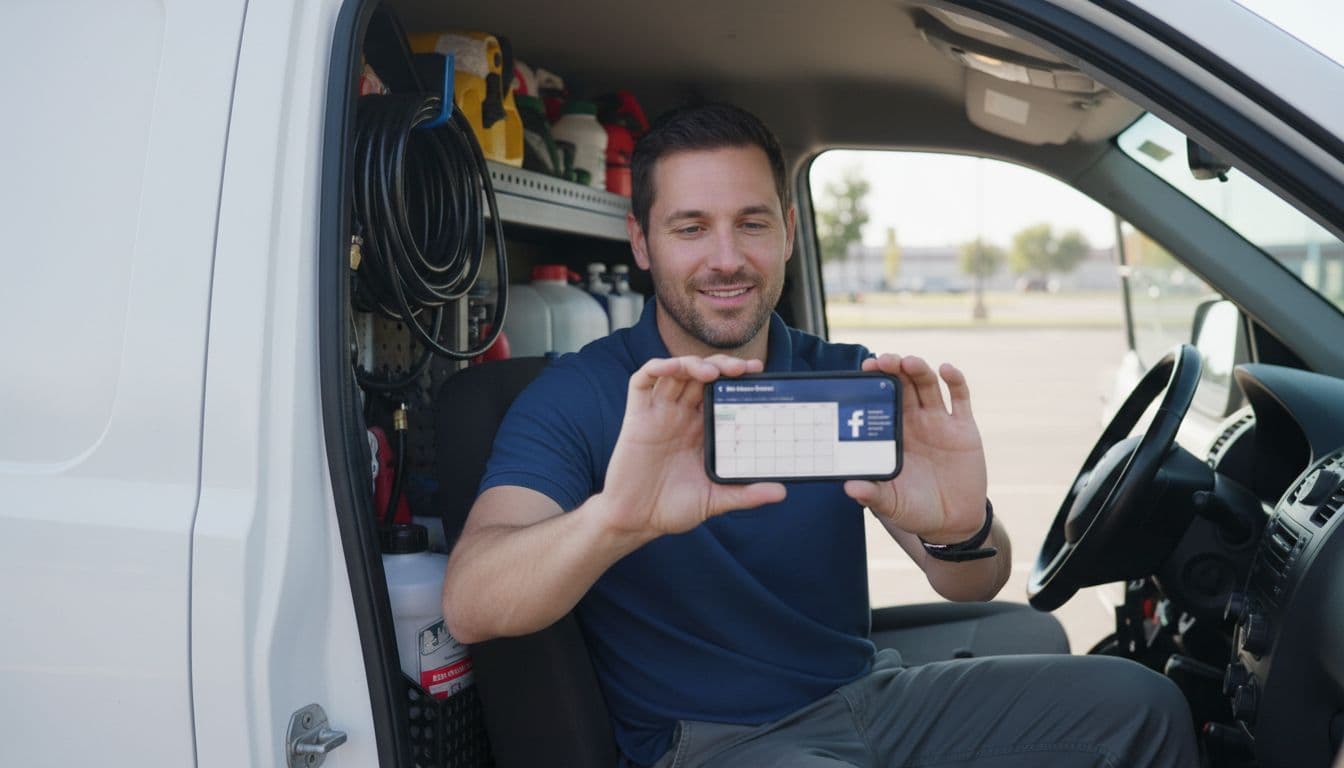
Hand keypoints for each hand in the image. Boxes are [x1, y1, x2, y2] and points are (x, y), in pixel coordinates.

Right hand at [599, 355, 786, 538]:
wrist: (636, 521)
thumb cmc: (673, 509)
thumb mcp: (715, 500)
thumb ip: (746, 494)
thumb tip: (781, 492)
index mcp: (701, 429)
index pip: (722, 392)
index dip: (738, 378)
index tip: (760, 373)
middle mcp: (681, 416)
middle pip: (702, 375)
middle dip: (723, 365)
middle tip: (744, 369)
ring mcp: (659, 413)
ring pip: (676, 372)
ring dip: (694, 363)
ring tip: (714, 371)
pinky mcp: (637, 416)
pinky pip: (643, 381)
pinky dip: (658, 368)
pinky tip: (673, 367)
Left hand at [844, 354, 987, 542]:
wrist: (952, 522)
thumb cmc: (915, 510)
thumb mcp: (891, 505)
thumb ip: (872, 495)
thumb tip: (850, 487)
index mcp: (892, 433)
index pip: (881, 399)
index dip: (874, 382)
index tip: (865, 370)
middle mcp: (914, 421)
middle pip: (903, 384)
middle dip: (893, 368)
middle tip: (883, 361)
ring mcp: (939, 421)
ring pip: (927, 385)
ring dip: (918, 369)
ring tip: (908, 362)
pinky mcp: (964, 428)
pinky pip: (960, 398)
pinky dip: (955, 380)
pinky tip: (946, 369)